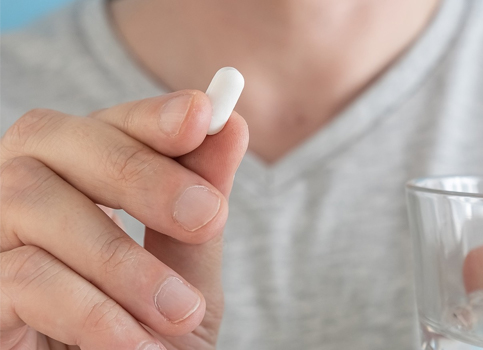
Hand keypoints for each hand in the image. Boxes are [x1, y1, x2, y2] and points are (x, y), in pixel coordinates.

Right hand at [0, 91, 248, 349]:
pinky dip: (89, 308)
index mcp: (68, 191)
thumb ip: (197, 208)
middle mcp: (12, 206)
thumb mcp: (186, 280)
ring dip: (120, 257)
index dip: (147, 115)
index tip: (203, 115)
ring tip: (178, 311)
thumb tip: (231, 124)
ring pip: (29, 202)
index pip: (96, 126)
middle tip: (209, 214)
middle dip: (139, 171)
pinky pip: (18, 276)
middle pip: (46, 139)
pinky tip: (134, 345)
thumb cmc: (147, 347)